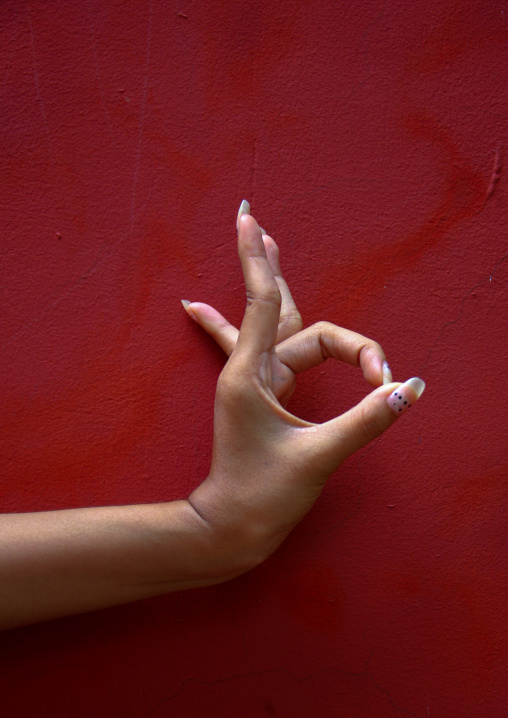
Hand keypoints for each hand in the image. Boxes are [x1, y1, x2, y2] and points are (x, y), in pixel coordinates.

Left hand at [184, 204, 424, 568]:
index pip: (262, 304)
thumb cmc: (265, 496)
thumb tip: (409, 388)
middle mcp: (248, 370)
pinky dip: (226, 323)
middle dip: (264, 260)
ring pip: (272, 322)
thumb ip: (367, 420)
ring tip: (264, 241)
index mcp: (252, 376)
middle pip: (272, 305)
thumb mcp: (320, 456)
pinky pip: (253, 347)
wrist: (230, 527)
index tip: (252, 221)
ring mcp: (253, 381)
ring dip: (270, 283)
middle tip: (252, 216)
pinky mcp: (258, 394)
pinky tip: (195, 306)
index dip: (259, 260)